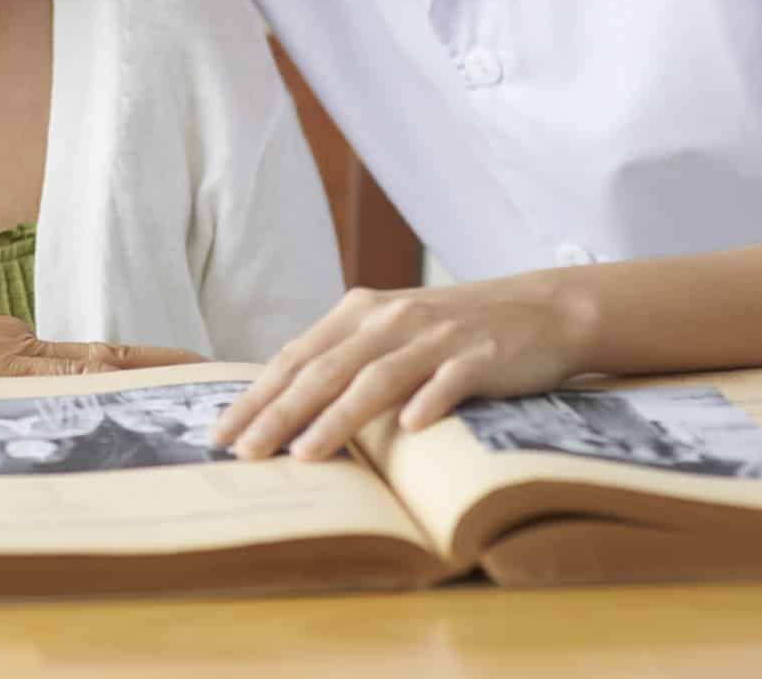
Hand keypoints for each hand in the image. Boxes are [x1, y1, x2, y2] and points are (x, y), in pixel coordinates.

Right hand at [0, 290, 202, 380]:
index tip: (187, 376)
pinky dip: (96, 384)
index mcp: (8, 348)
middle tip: (219, 377)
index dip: (143, 368)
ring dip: (147, 375)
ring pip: (91, 363)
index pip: (90, 360)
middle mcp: (17, 344)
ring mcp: (4, 352)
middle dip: (163, 369)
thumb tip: (10, 419)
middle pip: (105, 357)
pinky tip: (129, 393)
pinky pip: (53, 377)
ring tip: (198, 383)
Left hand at [208, 279, 596, 461]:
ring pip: (376, 378)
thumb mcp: (390, 332)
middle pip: (324, 370)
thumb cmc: (453, 330)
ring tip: (305, 453)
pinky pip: (450, 381)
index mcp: (359, 313)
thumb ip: (343, 357)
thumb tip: (284, 400)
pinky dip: (429, 402)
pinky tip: (409, 428)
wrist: (540, 310)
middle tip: (244, 452)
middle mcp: (390, 319)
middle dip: (279, 413)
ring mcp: (436, 336)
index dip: (257, 396)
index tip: (221, 434)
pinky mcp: (481, 356)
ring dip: (338, 417)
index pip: (295, 358)